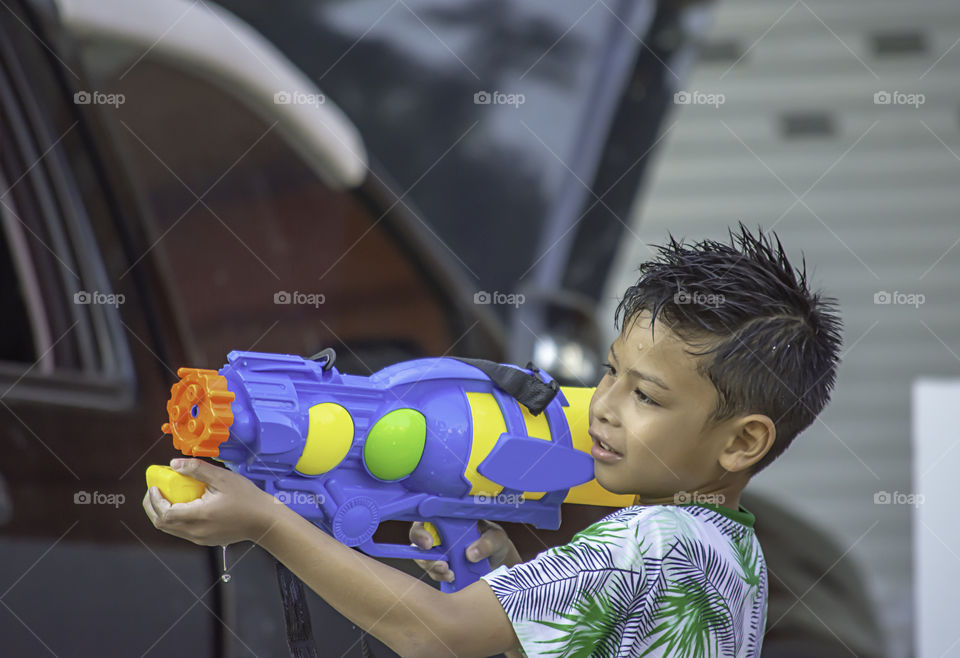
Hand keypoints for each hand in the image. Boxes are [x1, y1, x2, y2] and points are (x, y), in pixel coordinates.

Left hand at [142, 458, 275, 545]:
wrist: (264, 521)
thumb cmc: (247, 499)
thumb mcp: (223, 478)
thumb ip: (197, 469)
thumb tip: (175, 464)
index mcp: (200, 516)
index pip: (165, 514)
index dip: (154, 501)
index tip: (154, 488)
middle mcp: (197, 532)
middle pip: (163, 525)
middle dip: (152, 508)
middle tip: (153, 493)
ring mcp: (201, 539)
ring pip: (171, 530)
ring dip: (163, 514)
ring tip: (166, 498)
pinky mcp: (206, 540)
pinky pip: (183, 532)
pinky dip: (176, 519)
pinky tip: (183, 506)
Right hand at [409, 519, 520, 582]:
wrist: (498, 560)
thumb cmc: (494, 541)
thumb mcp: (496, 539)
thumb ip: (486, 543)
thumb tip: (470, 554)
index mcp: (447, 519)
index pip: (425, 521)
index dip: (421, 533)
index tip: (429, 544)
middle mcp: (438, 534)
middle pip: (418, 544)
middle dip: (426, 556)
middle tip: (442, 565)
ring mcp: (438, 552)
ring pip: (424, 560)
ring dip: (434, 568)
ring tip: (450, 574)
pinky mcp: (441, 568)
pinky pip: (434, 573)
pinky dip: (440, 577)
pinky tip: (452, 577)